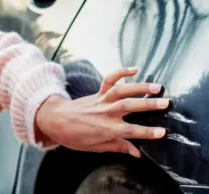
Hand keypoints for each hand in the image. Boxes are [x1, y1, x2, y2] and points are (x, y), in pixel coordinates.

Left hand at [35, 67, 168, 157]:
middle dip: (148, 105)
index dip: (147, 132)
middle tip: (166, 104)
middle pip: (129, 107)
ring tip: (157, 87)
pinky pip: (109, 80)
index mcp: (106, 129)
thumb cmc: (74, 136)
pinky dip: (120, 72)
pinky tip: (134, 69)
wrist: (54, 120)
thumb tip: (137, 152)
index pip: (130, 131)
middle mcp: (105, 113)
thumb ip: (117, 147)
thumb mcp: (94, 147)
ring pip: (122, 91)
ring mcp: (102, 100)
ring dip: (139, 88)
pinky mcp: (98, 93)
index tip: (162, 132)